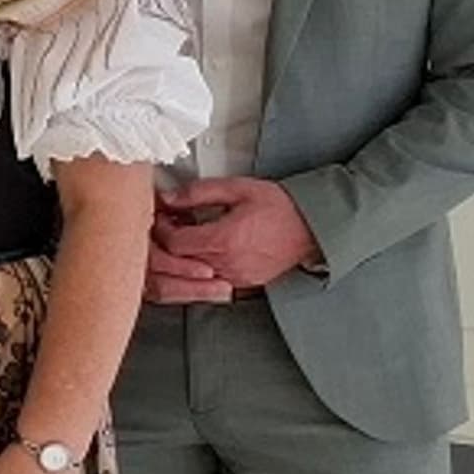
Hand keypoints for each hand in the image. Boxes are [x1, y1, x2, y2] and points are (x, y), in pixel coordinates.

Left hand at [151, 177, 315, 297]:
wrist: (312, 227)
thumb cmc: (280, 207)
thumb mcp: (237, 188)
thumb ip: (198, 192)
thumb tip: (169, 197)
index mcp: (224, 240)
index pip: (174, 243)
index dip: (161, 229)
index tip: (163, 217)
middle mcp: (228, 263)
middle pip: (177, 262)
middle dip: (166, 243)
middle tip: (168, 226)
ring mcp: (236, 277)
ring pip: (190, 276)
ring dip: (180, 258)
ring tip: (185, 237)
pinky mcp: (243, 284)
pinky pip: (208, 282)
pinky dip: (197, 269)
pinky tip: (202, 251)